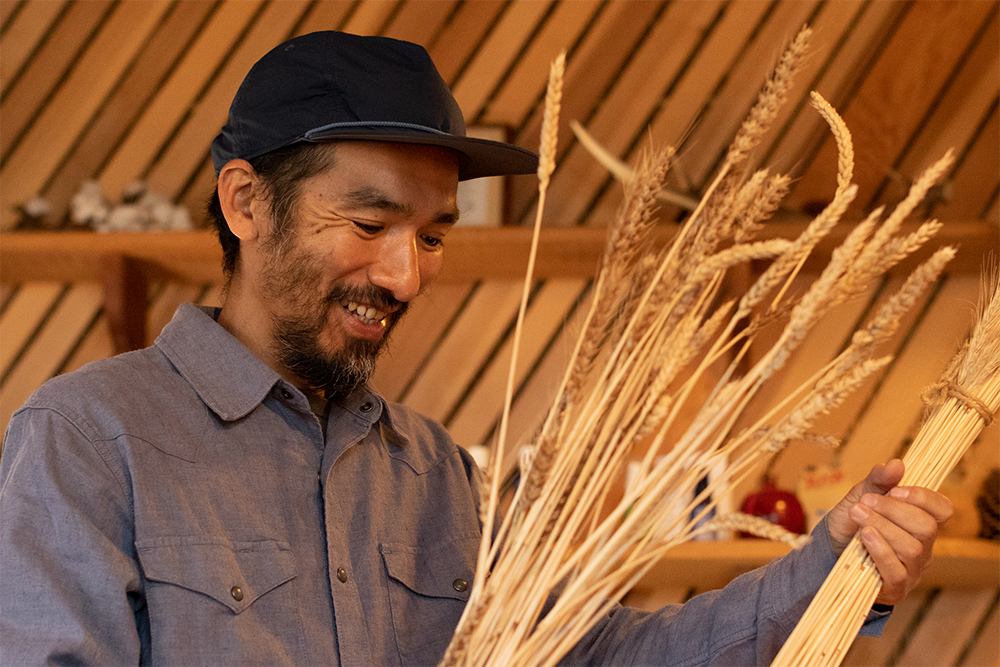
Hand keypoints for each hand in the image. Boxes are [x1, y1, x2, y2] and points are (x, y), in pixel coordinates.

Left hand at [825, 459, 952, 605]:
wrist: (826, 554)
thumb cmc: (850, 525)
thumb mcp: (859, 498)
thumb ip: (878, 481)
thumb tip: (896, 463)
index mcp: (919, 521)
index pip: (942, 509)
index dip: (924, 498)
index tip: (895, 490)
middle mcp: (922, 546)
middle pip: (926, 527)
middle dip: (894, 510)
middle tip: (866, 501)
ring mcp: (911, 569)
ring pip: (912, 548)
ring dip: (883, 527)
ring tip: (858, 515)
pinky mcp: (895, 587)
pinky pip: (897, 571)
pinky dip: (881, 551)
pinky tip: (865, 537)